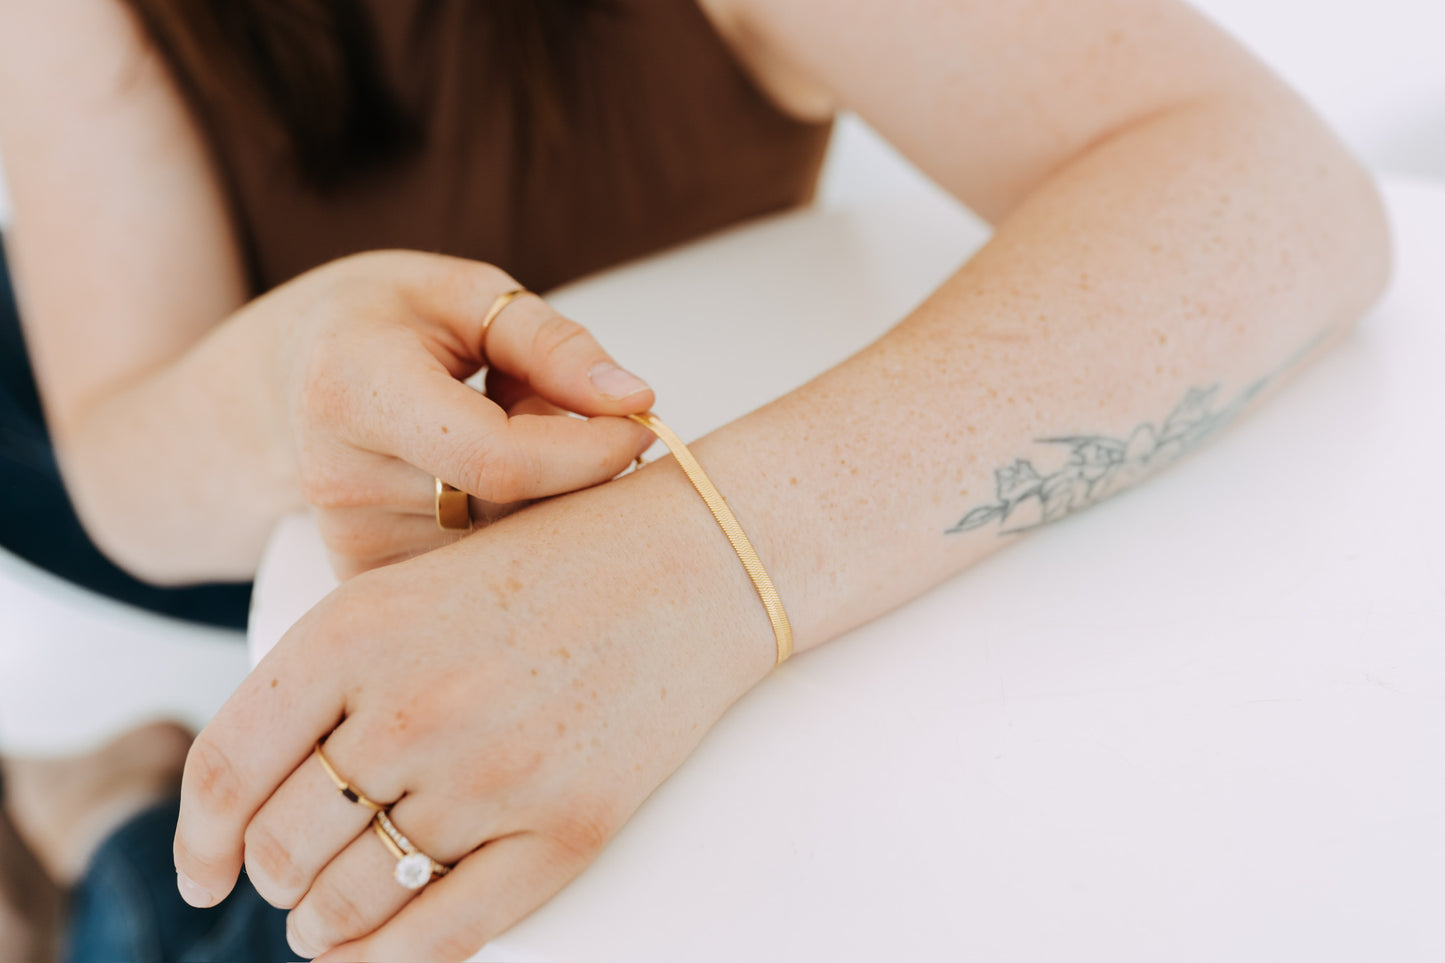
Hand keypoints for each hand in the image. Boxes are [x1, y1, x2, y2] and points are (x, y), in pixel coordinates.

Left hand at [173, 467, 776, 960]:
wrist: (693, 565)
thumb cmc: (553, 567)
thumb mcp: (415, 587)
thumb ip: (328, 677)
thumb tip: (251, 796)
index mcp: (356, 632)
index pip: (226, 770)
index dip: (197, 841)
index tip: (201, 874)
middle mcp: (410, 708)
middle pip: (282, 848)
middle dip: (272, 879)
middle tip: (290, 880)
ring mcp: (489, 775)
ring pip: (350, 904)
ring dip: (321, 929)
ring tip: (328, 921)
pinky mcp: (565, 830)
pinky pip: (442, 937)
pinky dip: (392, 960)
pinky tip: (382, 949)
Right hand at [248, 250, 655, 577]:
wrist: (288, 375)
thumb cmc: (387, 320)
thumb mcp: (468, 294)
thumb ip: (553, 344)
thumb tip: (636, 399)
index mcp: (354, 390)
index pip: (499, 459)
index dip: (588, 450)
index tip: (639, 423)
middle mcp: (341, 480)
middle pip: (510, 507)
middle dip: (572, 468)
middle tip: (564, 413)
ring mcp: (351, 540)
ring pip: (505, 545)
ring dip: (540, 497)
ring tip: (498, 436)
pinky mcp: (366, 578)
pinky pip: (479, 573)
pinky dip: (510, 528)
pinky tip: (479, 483)